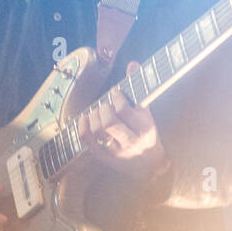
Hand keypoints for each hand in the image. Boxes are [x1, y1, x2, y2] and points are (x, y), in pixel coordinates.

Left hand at [88, 61, 168, 181]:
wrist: (149, 167)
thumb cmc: (147, 135)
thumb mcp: (147, 114)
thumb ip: (138, 89)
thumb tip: (132, 64)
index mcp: (144, 128)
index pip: (125, 110)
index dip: (116, 97)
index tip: (115, 93)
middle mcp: (130, 141)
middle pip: (109, 122)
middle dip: (104, 108)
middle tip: (106, 104)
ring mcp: (116, 152)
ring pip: (98, 131)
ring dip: (94, 116)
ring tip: (97, 111)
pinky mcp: (104, 158)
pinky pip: (88, 141)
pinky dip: (82, 127)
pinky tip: (84, 118)